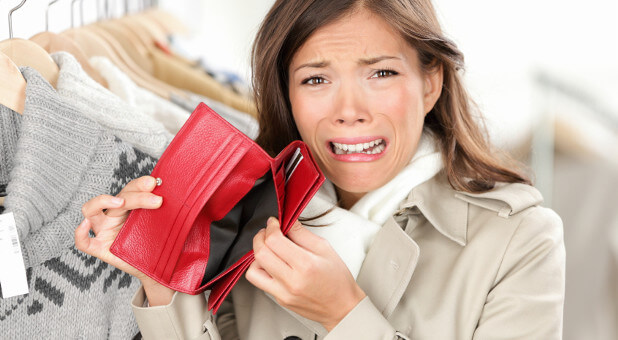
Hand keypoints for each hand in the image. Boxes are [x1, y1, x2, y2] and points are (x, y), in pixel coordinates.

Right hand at [75, 175, 173, 304]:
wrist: (156, 269)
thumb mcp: (163, 224)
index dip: (140, 184)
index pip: (130, 188)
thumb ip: (165, 210)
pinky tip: (85, 225)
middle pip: (118, 198)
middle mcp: (114, 215)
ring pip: (90, 210)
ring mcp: (104, 231)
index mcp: (128, 206)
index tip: (155, 183)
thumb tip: (174, 193)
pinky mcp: (100, 248)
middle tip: (157, 201)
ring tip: (121, 202)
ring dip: (103, 201)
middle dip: (137, 196)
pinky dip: (80, 233)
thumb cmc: (157, 243)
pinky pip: (83, 242)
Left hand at [246, 218, 365, 330]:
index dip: (271, 227)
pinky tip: (273, 264)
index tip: (274, 223)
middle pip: (260, 254)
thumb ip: (302, 234)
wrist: (342, 307)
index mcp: (305, 265)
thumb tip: (287, 222)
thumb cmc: (337, 280)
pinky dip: (263, 269)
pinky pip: (261, 282)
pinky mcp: (280, 299)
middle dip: (260, 237)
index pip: (274, 241)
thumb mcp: (325, 249)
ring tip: (269, 250)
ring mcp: (283, 293)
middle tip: (267, 232)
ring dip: (257, 256)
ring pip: (253, 271)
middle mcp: (291, 281)